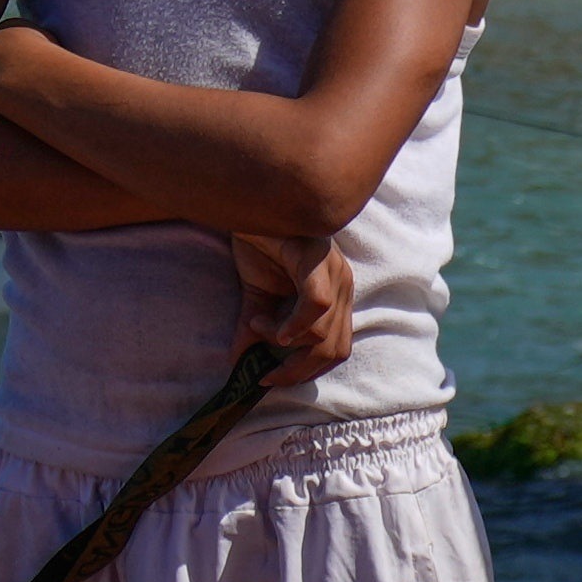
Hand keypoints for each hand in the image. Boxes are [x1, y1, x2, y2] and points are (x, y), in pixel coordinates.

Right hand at [228, 230, 358, 385]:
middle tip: (265, 373)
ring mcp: (334, 272)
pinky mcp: (317, 259)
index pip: (338, 349)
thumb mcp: (257, 296)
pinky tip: (269, 323)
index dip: (307, 372)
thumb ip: (255, 328)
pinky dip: (294, 324)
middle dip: (298, 370)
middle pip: (335, 350)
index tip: (270, 378)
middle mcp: (343, 285)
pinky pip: (317, 304)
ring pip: (324, 333)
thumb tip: (237, 364)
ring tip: (258, 325)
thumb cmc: (260, 243)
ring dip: (285, 341)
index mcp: (337, 295)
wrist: (249, 203)